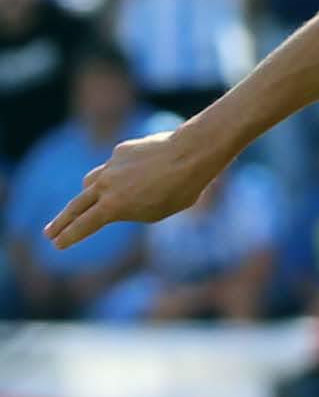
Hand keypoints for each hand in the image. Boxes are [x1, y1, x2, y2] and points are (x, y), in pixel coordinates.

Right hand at [46, 119, 232, 247]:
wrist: (190, 153)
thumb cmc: (181, 190)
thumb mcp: (156, 212)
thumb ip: (129, 211)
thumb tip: (114, 204)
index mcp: (114, 206)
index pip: (84, 225)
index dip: (69, 236)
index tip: (58, 244)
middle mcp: (105, 186)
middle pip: (76, 206)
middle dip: (62, 222)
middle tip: (49, 233)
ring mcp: (110, 166)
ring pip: (91, 182)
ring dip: (88, 194)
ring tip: (88, 204)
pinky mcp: (120, 151)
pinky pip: (114, 166)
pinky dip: (121, 174)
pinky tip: (140, 173)